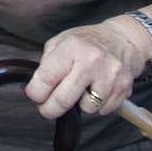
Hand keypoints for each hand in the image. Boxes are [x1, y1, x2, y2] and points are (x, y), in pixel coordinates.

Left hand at [25, 17, 150, 119]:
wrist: (123, 39)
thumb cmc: (87, 42)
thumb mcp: (60, 42)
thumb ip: (44, 65)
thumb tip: (28, 90)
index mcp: (72, 47)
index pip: (45, 80)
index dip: (35, 94)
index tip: (35, 96)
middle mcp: (91, 61)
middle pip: (62, 101)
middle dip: (50, 110)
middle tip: (48, 108)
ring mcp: (110, 75)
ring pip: (86, 109)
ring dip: (81, 104)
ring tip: (84, 88)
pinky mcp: (123, 88)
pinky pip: (103, 111)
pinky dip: (98, 105)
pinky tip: (99, 89)